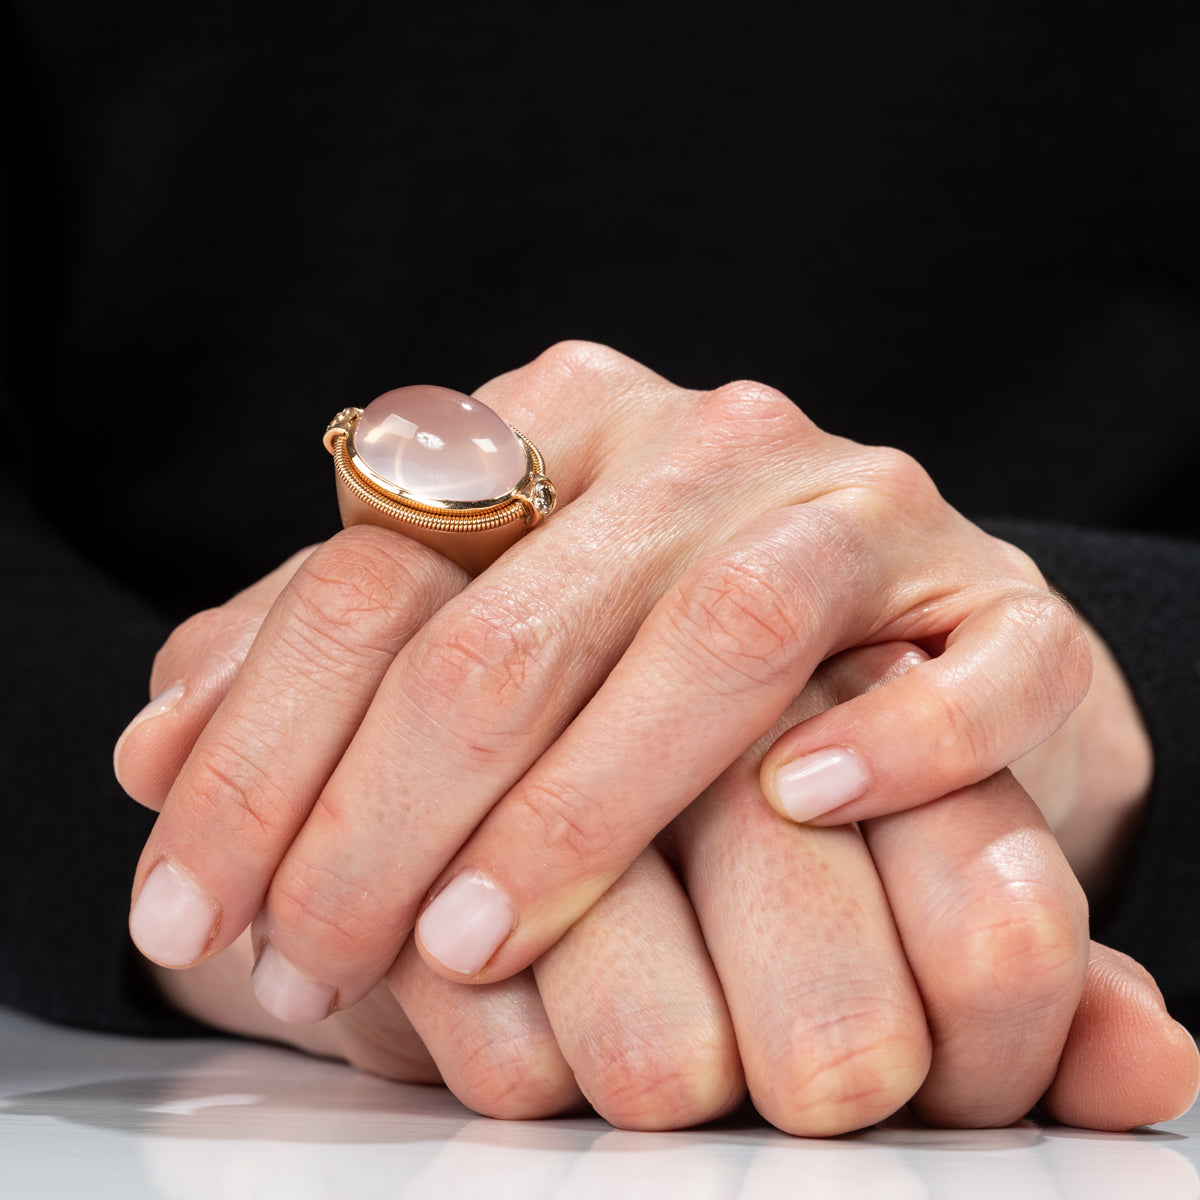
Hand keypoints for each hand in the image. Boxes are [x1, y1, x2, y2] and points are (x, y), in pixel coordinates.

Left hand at [116, 342, 1093, 1016]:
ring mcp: (868, 511)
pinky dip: (888, 739)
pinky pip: (967, 666)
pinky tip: (797, 808)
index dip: (263, 754)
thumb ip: (320, 669)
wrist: (896, 636)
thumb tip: (152, 742)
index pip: (377, 574)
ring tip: (477, 942)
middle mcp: (713, 445)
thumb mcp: (474, 636)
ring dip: (588, 807)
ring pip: (725, 631)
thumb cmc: (658, 655)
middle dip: (390, 817)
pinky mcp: (1002, 600)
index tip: (198, 913)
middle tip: (324, 962)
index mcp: (567, 425)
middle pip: (522, 622)